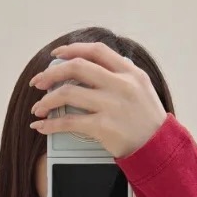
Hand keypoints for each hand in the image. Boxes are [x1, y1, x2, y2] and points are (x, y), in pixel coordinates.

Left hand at [28, 41, 167, 159]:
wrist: (159, 147)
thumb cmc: (147, 119)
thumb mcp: (142, 87)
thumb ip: (120, 74)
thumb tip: (92, 64)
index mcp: (129, 72)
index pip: (96, 50)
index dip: (72, 49)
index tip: (56, 54)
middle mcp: (120, 84)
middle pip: (77, 67)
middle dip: (51, 73)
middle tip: (38, 82)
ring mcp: (112, 105)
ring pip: (68, 93)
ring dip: (46, 101)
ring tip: (38, 109)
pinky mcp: (104, 126)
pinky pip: (69, 122)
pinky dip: (51, 125)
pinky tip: (42, 127)